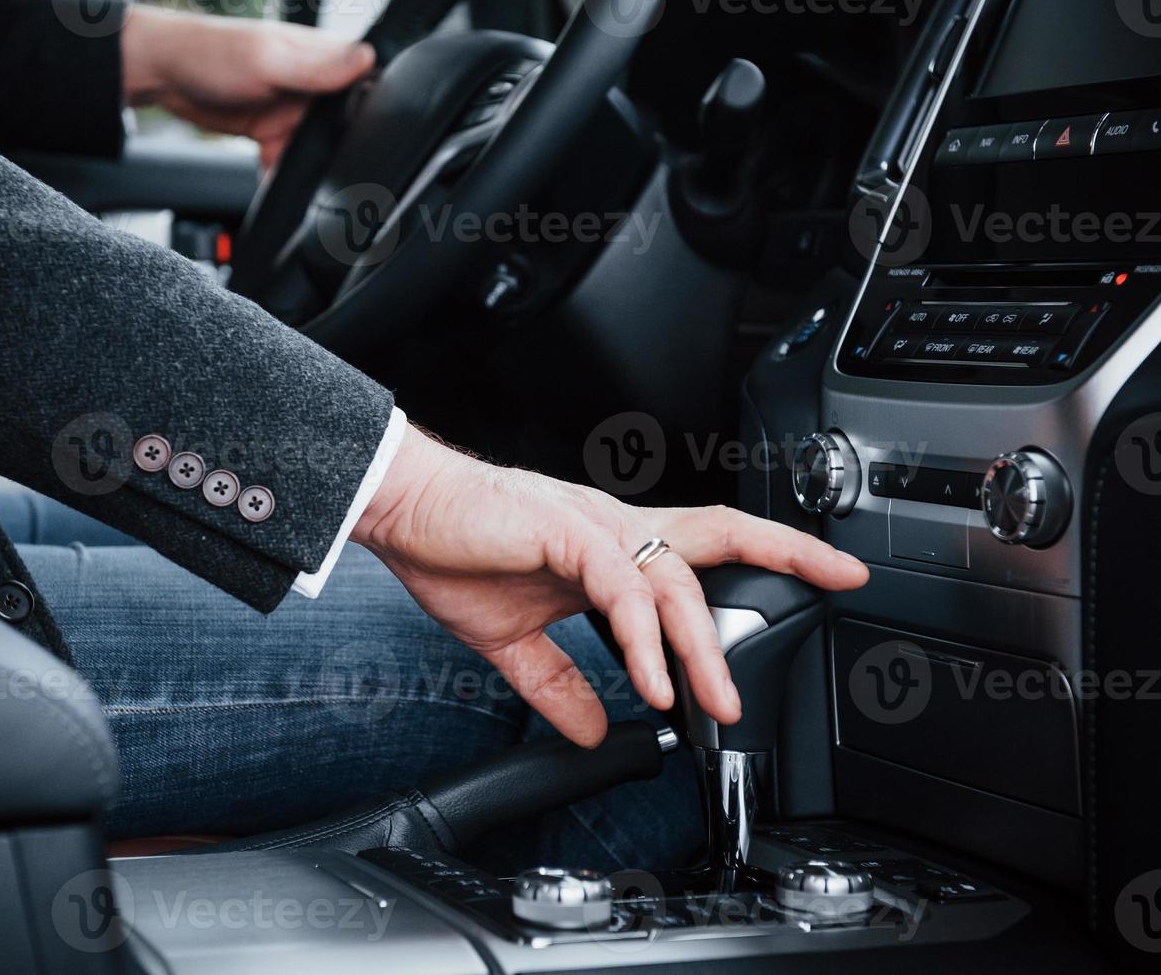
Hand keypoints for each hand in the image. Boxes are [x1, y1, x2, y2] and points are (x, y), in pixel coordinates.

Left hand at [121, 8, 374, 167]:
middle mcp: (312, 82)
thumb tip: (368, 58)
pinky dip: (285, 173)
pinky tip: (278, 179)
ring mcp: (292, 108)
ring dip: (311, 165)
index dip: (373, 110)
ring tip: (305, 178)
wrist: (161, 74)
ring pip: (318, 148)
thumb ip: (318, 67)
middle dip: (338, 147)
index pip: (365, 81)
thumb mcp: (268, 59)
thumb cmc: (209, 51)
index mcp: (321, 55)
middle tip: (334, 168)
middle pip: (345, 123)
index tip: (371, 137)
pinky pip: (290, 159)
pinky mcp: (273, 130)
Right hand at [353, 426, 869, 746]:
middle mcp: (616, 528)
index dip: (773, 554)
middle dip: (788, 557)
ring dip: (702, 647)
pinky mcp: (564, 534)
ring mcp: (594, 527)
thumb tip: (594, 730)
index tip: (828, 573)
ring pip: (675, 581)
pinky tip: (651, 684)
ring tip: (716, 704)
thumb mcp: (514, 639)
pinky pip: (620, 591)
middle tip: (841, 590)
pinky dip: (642, 641)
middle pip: (721, 535)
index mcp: (612, 547)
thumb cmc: (454, 552)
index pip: (709, 543)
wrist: (403, 511)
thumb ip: (558, 683)